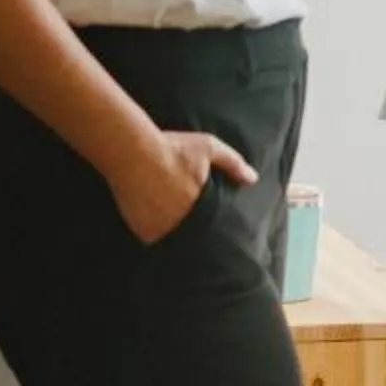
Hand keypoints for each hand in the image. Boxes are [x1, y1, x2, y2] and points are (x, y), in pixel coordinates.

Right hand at [111, 128, 256, 245]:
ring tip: (169, 216)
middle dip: (193, 230)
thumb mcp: (207, 148)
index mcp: (201, 207)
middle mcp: (182, 223)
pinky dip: (154, 231)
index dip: (214, 226)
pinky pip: (154, 238)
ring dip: (174, 231)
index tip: (214, 224)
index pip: (215, 227)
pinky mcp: (143, 232)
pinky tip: (152, 217)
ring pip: (174, 238)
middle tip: (186, 217)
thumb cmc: (171, 148)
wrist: (131, 151)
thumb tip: (253, 179)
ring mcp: (162, 230)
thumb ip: (232, 163)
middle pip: (194, 235)